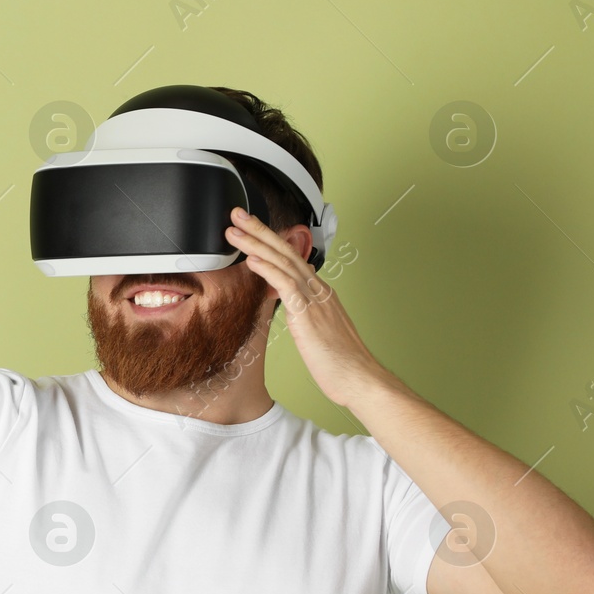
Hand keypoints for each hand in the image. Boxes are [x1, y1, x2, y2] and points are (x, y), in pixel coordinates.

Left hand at [223, 207, 386, 406]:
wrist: (359, 379)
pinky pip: (286, 285)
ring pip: (283, 262)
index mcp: (320, 292)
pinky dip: (268, 269)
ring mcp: (315, 299)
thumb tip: (287, 298)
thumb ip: (302, 309)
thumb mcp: (316, 329)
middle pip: (286, 250)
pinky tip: (252, 259)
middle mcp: (318, 290)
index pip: (291, 257)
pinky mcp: (308, 314)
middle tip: (237, 214)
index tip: (250, 228)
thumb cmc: (339, 362)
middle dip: (259, 230)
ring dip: (256, 244)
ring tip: (234, 231)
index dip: (269, 240)